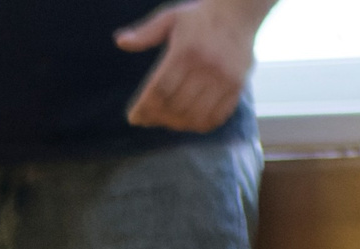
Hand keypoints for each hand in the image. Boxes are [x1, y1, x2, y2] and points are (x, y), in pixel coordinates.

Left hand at [117, 0, 269, 132]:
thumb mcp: (171, 18)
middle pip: (175, 106)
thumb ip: (146, 33)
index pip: (160, 90)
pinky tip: (187, 121)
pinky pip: (217, 116)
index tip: (134, 117)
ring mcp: (225, 77)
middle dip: (156, 118)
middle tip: (147, 120)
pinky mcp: (238, 85)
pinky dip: (199, 125)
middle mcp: (208, 65)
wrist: (239, 12)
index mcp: (187, 51)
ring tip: (165, 120)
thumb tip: (121, 42)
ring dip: (176, 124)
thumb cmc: (198, 18)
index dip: (144, 109)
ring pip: (195, 115)